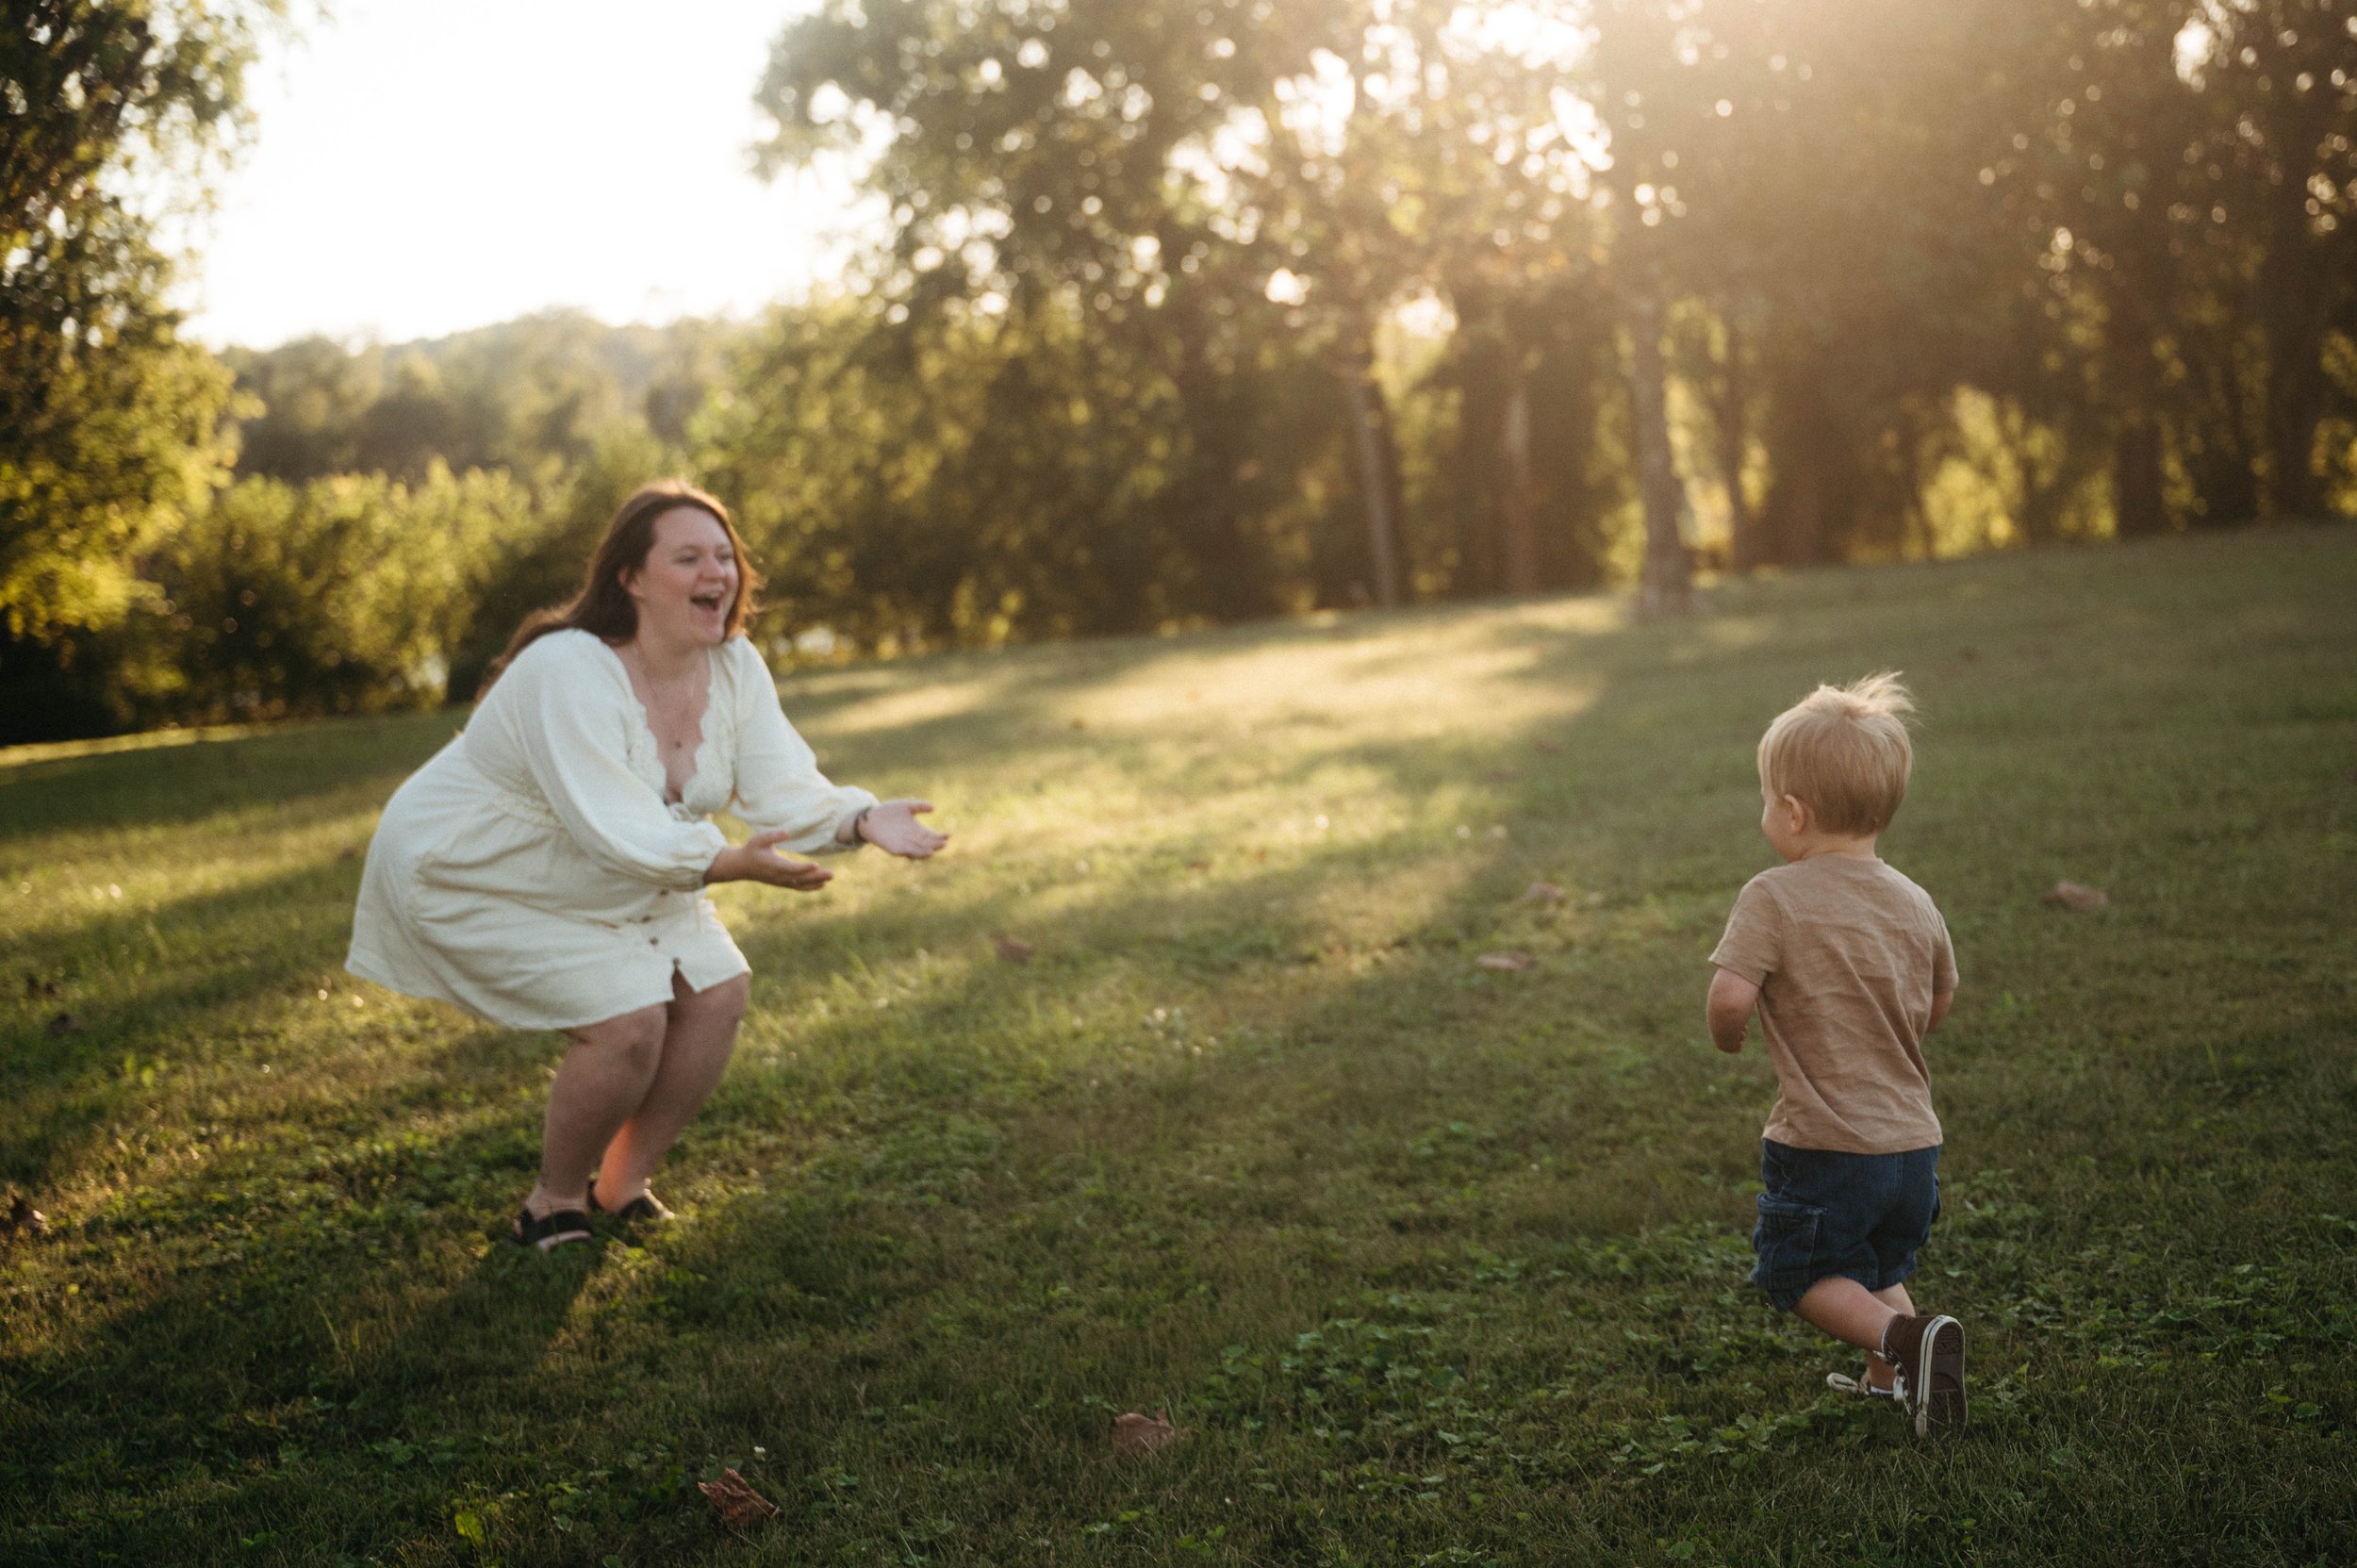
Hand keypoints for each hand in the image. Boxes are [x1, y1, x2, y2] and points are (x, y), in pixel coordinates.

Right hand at [708, 829, 833, 890]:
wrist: (741, 866)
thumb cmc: (751, 849)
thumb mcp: (758, 839)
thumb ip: (772, 835)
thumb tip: (787, 832)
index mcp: (774, 865)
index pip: (791, 868)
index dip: (803, 868)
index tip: (816, 865)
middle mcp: (779, 876)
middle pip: (800, 878)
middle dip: (816, 876)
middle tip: (832, 873)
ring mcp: (781, 882)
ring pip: (801, 884)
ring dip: (817, 882)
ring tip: (831, 877)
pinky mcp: (783, 883)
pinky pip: (799, 887)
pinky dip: (811, 887)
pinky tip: (823, 884)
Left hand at [857, 798, 947, 858]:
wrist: (870, 817)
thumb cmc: (889, 811)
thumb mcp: (906, 805)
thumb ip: (919, 806)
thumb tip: (933, 807)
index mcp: (918, 830)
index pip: (932, 836)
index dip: (940, 836)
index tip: (948, 834)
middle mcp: (913, 840)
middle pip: (928, 845)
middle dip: (936, 844)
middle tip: (944, 843)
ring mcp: (905, 845)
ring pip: (919, 851)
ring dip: (927, 851)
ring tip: (935, 849)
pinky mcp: (895, 849)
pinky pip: (907, 853)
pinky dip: (915, 853)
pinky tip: (920, 851)